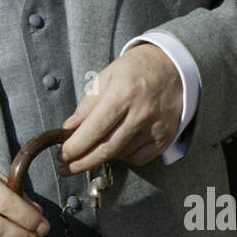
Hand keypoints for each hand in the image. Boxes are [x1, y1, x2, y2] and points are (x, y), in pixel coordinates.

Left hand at [57, 44, 182, 173]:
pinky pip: (139, 158)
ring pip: (121, 155)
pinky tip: (117, 147)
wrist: (173, 67)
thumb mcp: (107, 77)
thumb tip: (69, 128)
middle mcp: (140, 113)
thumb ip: (87, 104)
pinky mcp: (166, 137)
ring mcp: (155, 127)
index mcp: (122, 94)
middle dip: (81, 163)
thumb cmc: (136, 69)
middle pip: (106, 149)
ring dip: (101, 157)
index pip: (94, 129)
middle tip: (66, 168)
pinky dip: (124, 157)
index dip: (75, 146)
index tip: (62, 155)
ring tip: (90, 150)